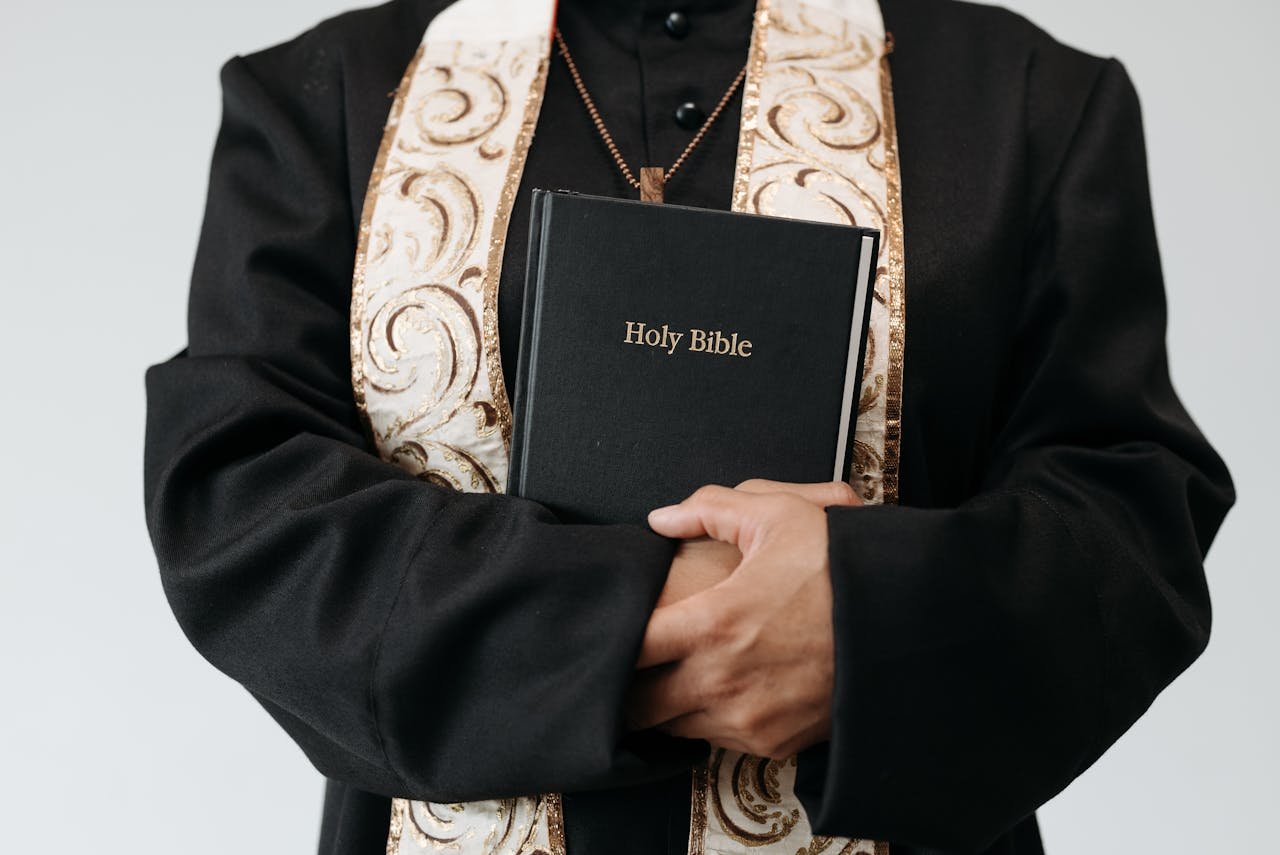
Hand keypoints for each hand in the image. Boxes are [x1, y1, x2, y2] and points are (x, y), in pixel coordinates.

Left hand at [627, 480, 860, 758]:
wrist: (908, 619)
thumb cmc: (840, 563)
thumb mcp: (778, 514)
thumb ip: (708, 509)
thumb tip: (659, 518)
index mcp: (712, 624)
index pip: (629, 650)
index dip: (613, 641)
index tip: (612, 630)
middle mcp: (722, 682)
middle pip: (640, 705)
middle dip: (630, 687)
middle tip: (634, 664)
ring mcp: (749, 720)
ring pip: (676, 726)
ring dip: (670, 704)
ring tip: (678, 673)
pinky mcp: (775, 744)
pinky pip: (719, 741)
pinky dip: (712, 720)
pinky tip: (724, 689)